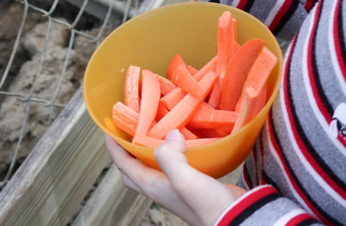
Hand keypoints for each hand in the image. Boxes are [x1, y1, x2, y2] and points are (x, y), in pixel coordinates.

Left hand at [105, 131, 244, 225]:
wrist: (238, 219)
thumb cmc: (208, 204)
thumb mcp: (185, 179)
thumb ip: (170, 157)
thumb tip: (170, 135)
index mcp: (153, 186)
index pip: (124, 165)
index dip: (114, 147)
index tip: (107, 128)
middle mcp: (162, 187)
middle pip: (134, 170)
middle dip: (126, 151)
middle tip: (127, 131)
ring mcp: (177, 187)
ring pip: (155, 166)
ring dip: (149, 150)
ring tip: (152, 129)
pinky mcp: (194, 183)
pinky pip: (176, 164)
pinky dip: (173, 151)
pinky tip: (183, 140)